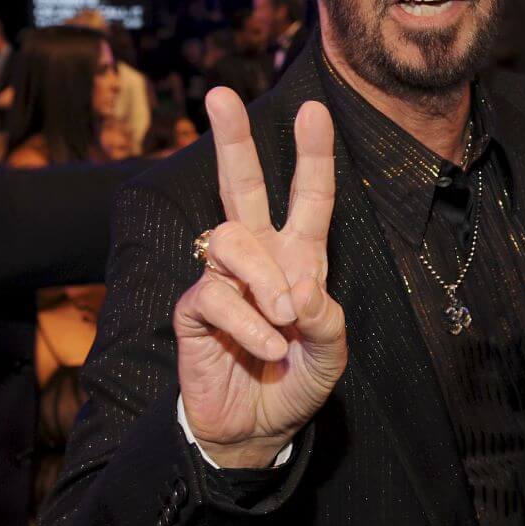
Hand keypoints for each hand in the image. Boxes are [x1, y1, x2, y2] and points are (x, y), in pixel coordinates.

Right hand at [173, 88, 346, 467]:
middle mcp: (260, 257)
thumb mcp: (331, 353)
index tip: (313, 111)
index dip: (312, 156)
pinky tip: (267, 346)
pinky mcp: (194, 309)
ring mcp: (223, 279)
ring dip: (265, 280)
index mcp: (300, 257)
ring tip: (285, 321)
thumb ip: (326, 320)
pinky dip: (250, 323)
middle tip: (221, 96)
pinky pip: (216, 295)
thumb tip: (298, 290)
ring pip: (232, 241)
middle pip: (240, 186)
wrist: (258, 429)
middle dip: (233, 141)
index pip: (308, 198)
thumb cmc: (298, 380)